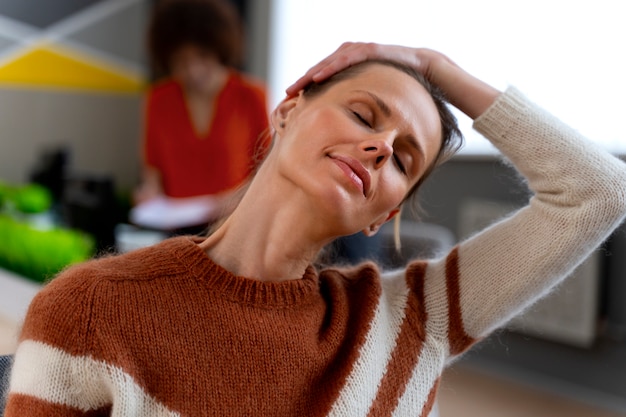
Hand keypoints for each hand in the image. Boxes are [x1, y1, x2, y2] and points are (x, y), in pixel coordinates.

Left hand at [286, 42, 499, 119]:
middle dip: (305, 81)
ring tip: (298, 86)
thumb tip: (367, 159)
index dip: (311, 94)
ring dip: (314, 72)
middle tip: (287, 95)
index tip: (293, 108)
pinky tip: (319, 76)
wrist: (440, 81)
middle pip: (326, 70)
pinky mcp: (378, 50)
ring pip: (334, 61)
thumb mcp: (390, 124)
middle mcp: (361, 65)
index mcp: (360, 80)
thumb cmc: (416, 105)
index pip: (329, 84)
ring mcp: (368, 55)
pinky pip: (351, 55)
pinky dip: (334, 65)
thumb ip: (376, 137)